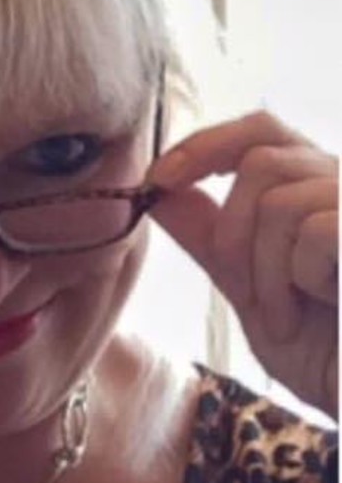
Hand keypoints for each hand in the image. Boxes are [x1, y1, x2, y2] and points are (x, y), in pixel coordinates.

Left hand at [147, 111, 338, 417]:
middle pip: (261, 161)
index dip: (206, 145)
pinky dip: (300, 279)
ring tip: (290, 316)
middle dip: (233, 233)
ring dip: (265, 272)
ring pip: (281, 201)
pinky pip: (314, 229)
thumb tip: (161, 192)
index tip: (157, 180)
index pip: (261, 131)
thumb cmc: (326, 351)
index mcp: (319, 189)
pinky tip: (325, 308)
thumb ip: (211, 240)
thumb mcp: (252, 292)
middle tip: (247, 291)